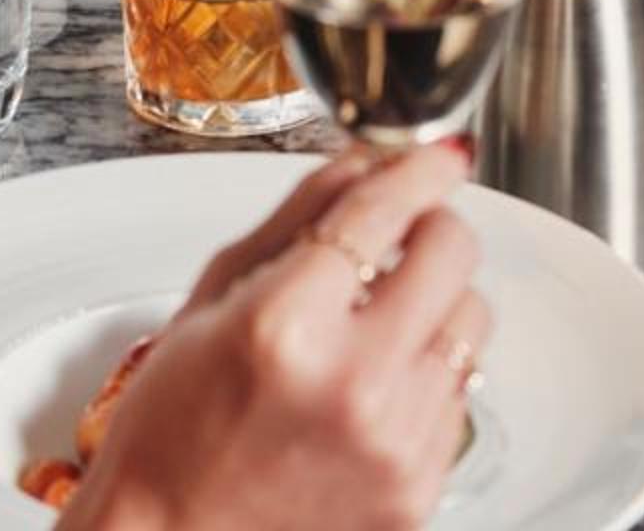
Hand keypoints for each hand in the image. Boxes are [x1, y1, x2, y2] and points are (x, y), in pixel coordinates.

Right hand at [65, 143, 485, 530]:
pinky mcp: (419, 490)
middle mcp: (352, 384)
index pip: (385, 210)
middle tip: (403, 234)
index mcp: (286, 325)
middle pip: (452, 252)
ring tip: (381, 321)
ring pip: (472, 319)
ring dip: (437, 301)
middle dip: (431, 226)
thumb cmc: (170, 434)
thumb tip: (360, 161)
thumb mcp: (209, 302)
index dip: (420, 167)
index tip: (435, 153)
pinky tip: (374, 384)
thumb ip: (295, 219)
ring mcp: (394, 442)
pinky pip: (460, 395)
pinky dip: (428, 373)